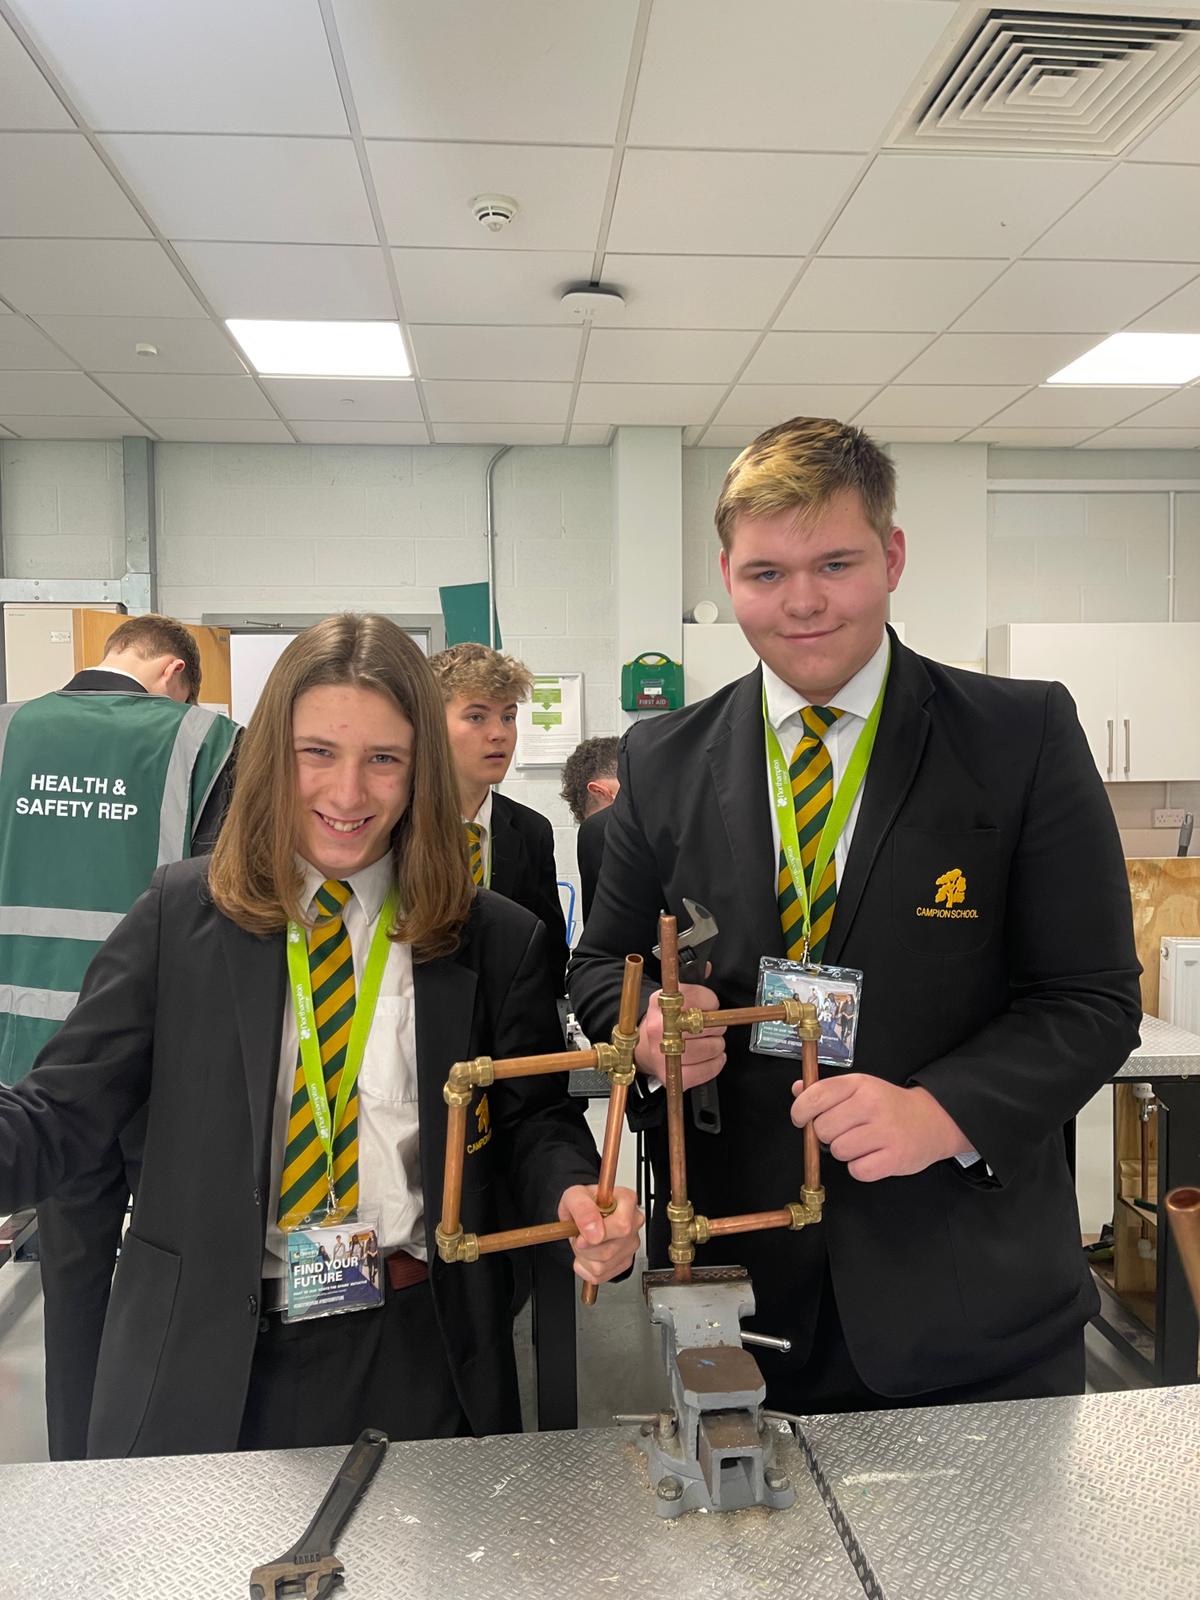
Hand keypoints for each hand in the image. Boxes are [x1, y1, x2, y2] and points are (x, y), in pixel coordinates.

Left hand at [558, 1184, 643, 1284]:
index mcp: (626, 1202)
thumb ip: (582, 1209)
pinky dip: (585, 1267)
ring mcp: (630, 1245)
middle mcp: (633, 1223)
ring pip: (602, 1266)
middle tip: (579, 1234)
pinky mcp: (623, 1263)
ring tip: (584, 1241)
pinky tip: (587, 1252)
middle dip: (584, 1247)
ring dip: (583, 1257)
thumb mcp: (575, 1196)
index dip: (600, 1234)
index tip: (583, 1234)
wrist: (583, 1214)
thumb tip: (593, 1229)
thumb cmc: (585, 1203)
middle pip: (609, 1250)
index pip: (622, 1226)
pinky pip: (599, 1275)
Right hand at [634, 981, 725, 1089]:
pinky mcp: (668, 1073)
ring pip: (709, 1048)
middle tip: (711, 1027)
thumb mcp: (672, 997)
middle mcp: (659, 1026)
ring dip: (717, 1046)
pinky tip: (712, 1058)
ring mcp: (662, 1052)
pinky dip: (714, 1065)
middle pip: (706, 1025)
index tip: (710, 1006)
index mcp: (660, 1002)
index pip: (699, 997)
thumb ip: (691, 983)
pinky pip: (703, 1071)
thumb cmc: (663, 1022)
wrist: (641, 1047)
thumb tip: (707, 967)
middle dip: (716, 1026)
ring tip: (710, 1042)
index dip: (712, 1002)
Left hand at [789, 1075, 971, 1182]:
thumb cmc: (889, 1105)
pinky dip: (860, 1168)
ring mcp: (885, 1131)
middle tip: (843, 1132)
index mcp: (859, 1084)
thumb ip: (827, 1090)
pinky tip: (871, 1157)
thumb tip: (797, 1089)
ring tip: (861, 1144)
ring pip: (839, 1151)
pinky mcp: (895, 1157)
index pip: (815, 1096)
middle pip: (823, 1128)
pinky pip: (858, 1171)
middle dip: (827, 1135)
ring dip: (844, 1152)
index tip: (801, 1119)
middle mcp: (871, 1104)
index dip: (800, 1111)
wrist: (932, 1120)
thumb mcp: (859, 1088)